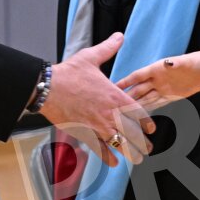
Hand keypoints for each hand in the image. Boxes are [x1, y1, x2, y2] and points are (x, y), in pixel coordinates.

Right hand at [40, 32, 154, 167]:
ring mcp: (98, 126)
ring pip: (121, 144)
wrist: (48, 88)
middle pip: (133, 132)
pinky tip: (114, 163)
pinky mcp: (85, 133)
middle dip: (143, 142)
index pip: (139, 113)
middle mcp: (110, 113)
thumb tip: (120, 36)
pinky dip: (109, 157)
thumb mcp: (91, 57)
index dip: (147, 123)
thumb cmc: (69, 73)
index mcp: (115, 95)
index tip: (151, 128)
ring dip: (131, 152)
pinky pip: (100, 149)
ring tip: (138, 159)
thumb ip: (108, 48)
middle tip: (149, 148)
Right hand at [117, 50, 199, 109]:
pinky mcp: (170, 96)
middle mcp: (157, 79)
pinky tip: (138, 115)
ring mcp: (162, 88)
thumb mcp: (185, 62)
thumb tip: (168, 63)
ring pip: (145, 98)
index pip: (137, 76)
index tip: (113, 86)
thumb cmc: (196, 62)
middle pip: (139, 89)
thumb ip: (175, 63)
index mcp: (156, 69)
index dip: (126, 81)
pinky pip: (156, 104)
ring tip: (123, 114)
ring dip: (135, 106)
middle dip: (127, 97)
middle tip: (114, 107)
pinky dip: (147, 109)